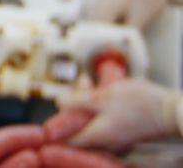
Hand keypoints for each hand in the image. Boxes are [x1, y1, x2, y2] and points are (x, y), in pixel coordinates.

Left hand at [57, 78, 181, 151]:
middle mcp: (105, 141)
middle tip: (77, 85)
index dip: (55, 127)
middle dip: (73, 104)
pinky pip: (104, 119)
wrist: (172, 111)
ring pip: (91, 120)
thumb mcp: (102, 97)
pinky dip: (99, 104)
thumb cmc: (141, 105)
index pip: (66, 139)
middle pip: (78, 126)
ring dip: (86, 100)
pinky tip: (102, 89)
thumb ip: (77, 100)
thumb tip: (58, 102)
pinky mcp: (125, 131)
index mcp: (96, 136)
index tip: (51, 113)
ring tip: (88, 81)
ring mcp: (116, 137)